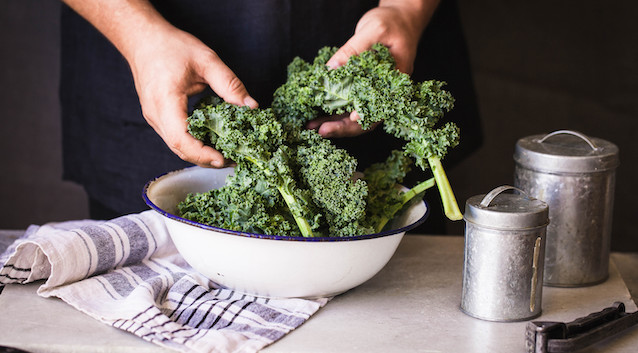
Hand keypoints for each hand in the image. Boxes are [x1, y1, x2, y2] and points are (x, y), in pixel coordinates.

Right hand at [61, 0, 257, 167]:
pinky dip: (194, 144)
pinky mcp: (158, 119)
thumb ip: (229, 84)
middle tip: (234, 159)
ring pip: (177, 146)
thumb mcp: (206, 60)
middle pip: (180, 148)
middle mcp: (155, 115)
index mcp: (164, 100)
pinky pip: (176, 138)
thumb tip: (251, 106)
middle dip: (206, 159)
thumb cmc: (171, 46)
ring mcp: (154, 119)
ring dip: (201, 154)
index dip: (201, 153)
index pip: (180, 138)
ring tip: (227, 154)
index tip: (222, 159)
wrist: (143, 40)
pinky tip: (213, 142)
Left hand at [314, 0, 437, 137]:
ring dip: (333, 122)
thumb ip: (353, 50)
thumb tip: (331, 69)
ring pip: (354, 115)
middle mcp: (385, 92)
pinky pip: (347, 104)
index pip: (381, 107)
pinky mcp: (361, 88)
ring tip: (313, 126)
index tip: (350, 117)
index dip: (366, 116)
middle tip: (322, 131)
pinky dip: (332, 111)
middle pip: (366, 119)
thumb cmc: (391, 23)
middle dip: (343, 127)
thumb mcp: (374, 31)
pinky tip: (317, 116)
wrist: (398, 18)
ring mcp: (373, 92)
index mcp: (395, 82)